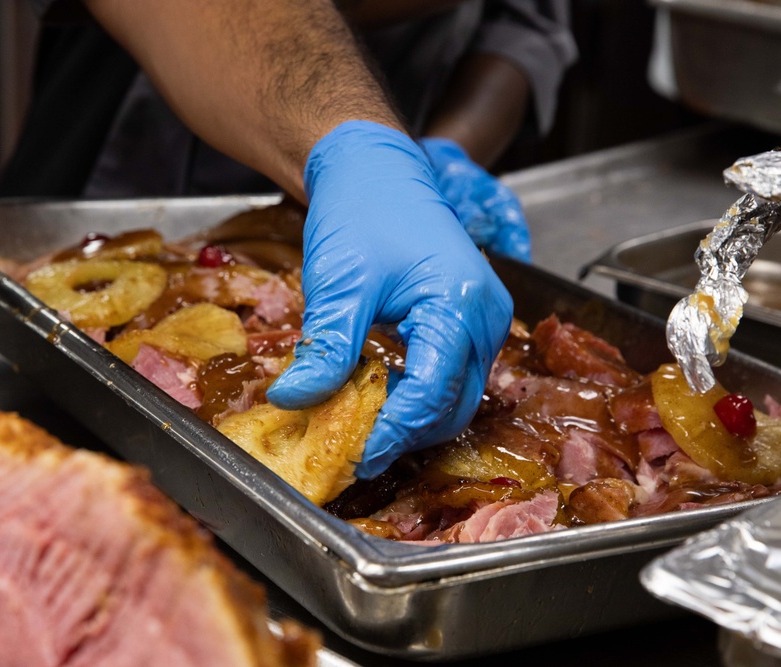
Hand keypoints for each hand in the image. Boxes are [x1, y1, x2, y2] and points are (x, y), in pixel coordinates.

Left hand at [266, 121, 513, 478]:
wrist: (374, 168)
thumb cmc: (361, 211)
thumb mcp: (339, 283)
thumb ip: (325, 348)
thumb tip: (295, 400)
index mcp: (459, 305)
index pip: (433, 394)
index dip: (394, 433)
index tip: (355, 456)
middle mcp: (485, 317)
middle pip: (455, 405)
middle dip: (407, 433)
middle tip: (355, 448)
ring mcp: (483, 318)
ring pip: (458, 395)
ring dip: (415, 416)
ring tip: (364, 422)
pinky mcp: (470, 319)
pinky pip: (454, 374)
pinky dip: (420, 393)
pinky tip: (381, 393)